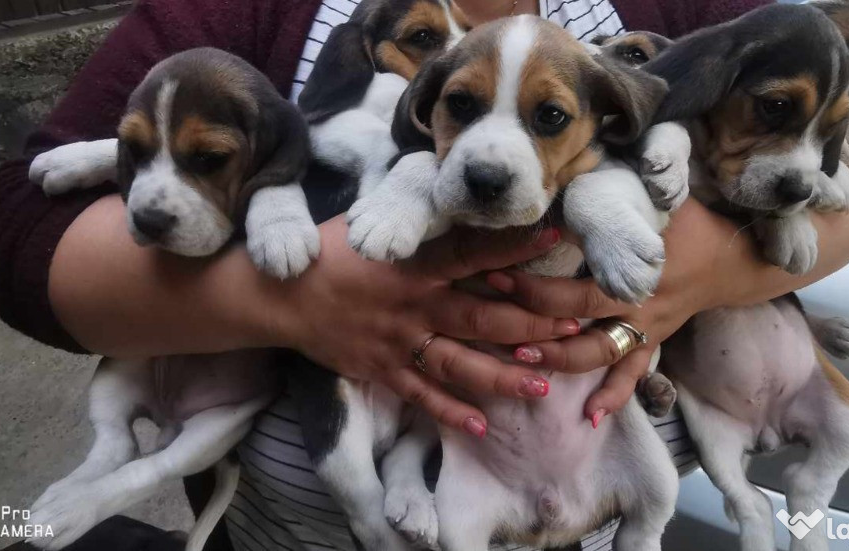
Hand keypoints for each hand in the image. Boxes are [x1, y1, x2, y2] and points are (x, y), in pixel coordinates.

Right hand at [267, 216, 580, 436]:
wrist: (278, 295)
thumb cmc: (330, 253)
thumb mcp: (373, 225)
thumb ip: (420, 224)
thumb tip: (460, 203)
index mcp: (413, 263)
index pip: (472, 252)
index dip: (514, 246)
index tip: (555, 237)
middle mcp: (412, 304)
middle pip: (480, 318)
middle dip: (528, 327)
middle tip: (570, 332)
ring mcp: (398, 342)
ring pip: (458, 364)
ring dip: (501, 376)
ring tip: (540, 387)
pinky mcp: (382, 370)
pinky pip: (421, 394)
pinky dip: (449, 411)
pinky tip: (480, 424)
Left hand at [484, 200, 721, 422]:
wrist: (730, 260)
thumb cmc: (685, 223)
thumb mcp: (651, 201)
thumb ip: (607, 198)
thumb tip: (558, 182)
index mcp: (638, 270)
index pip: (580, 288)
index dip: (537, 287)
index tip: (498, 274)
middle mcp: (640, 305)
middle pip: (582, 323)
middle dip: (536, 323)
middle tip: (496, 319)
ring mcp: (646, 329)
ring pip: (601, 355)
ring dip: (562, 361)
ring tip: (522, 363)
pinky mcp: (652, 344)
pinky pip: (633, 376)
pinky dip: (613, 398)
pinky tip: (588, 417)